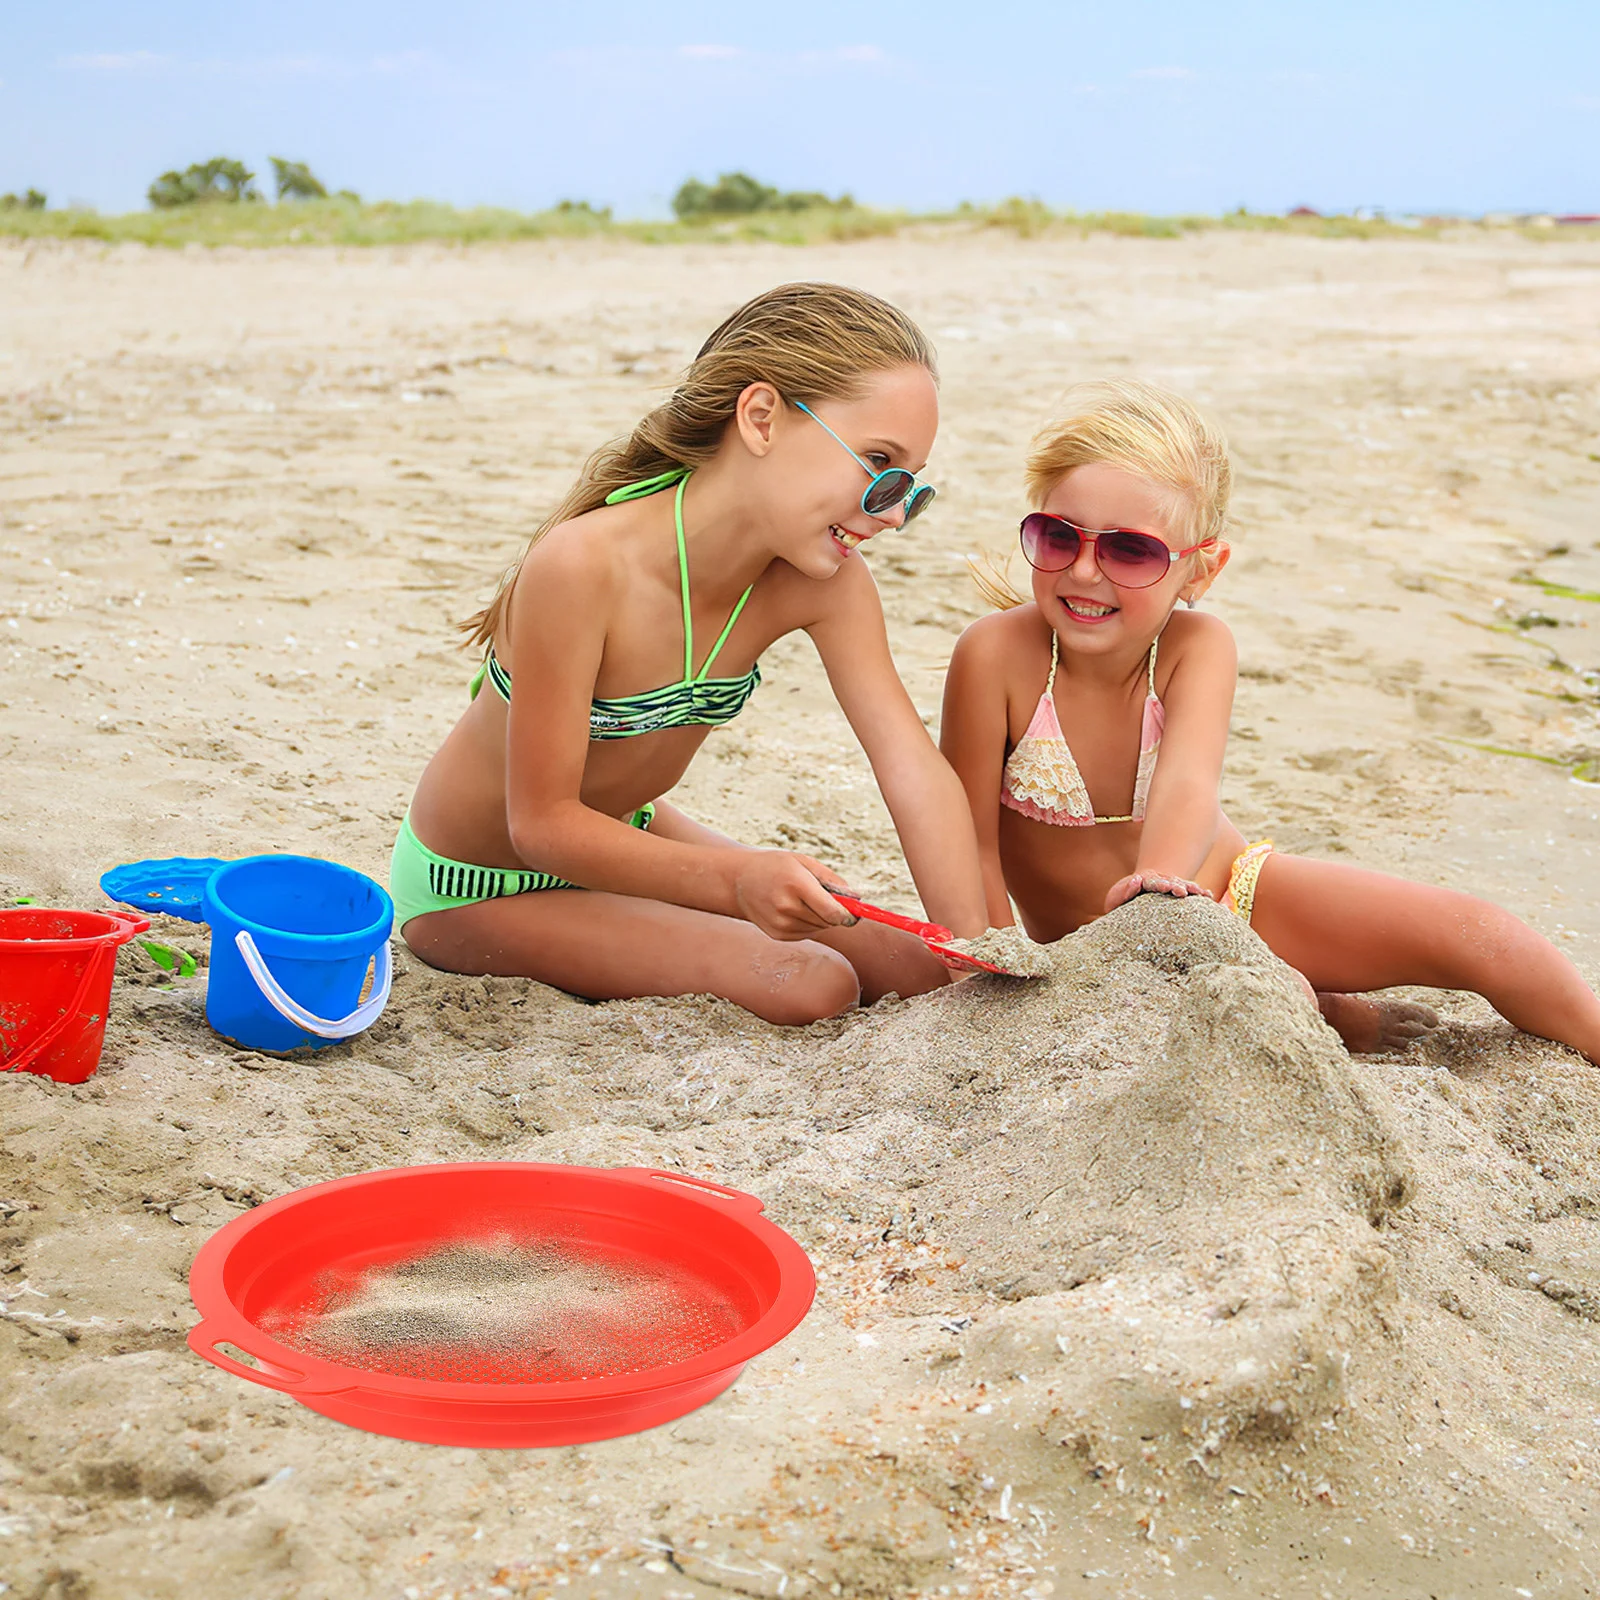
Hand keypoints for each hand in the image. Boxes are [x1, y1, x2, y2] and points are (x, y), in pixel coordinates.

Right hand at [732, 852, 858, 940]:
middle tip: (825, 897)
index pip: (833, 912)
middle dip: (835, 912)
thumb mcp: (804, 862)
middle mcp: (788, 907)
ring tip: (803, 899)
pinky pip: (807, 933)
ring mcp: (781, 924)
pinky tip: (793, 908)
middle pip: (829, 921)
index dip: (849, 915)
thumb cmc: (776, 866)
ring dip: (821, 917)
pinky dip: (808, 923)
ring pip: (820, 928)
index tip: (856, 913)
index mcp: (797, 885)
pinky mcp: (778, 935)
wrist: (738, 881)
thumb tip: (857, 899)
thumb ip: (833, 880)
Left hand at [1104, 871, 1212, 912]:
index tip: (1166, 887)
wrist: (1129, 894)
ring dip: (1191, 888)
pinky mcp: (1175, 891)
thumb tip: (1137, 879)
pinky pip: (1188, 890)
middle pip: (1168, 882)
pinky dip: (1198, 892)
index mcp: (1142, 881)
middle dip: (1176, 886)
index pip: (1151, 882)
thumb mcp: (1115, 899)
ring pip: (1180, 884)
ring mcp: (1167, 884)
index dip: (1159, 884)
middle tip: (1182, 892)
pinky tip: (1208, 895)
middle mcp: (1157, 880)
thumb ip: (1124, 891)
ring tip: (1202, 893)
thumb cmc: (1119, 901)